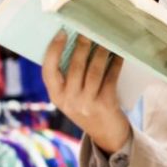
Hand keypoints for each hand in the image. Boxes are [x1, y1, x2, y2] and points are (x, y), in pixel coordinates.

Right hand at [42, 31, 129, 153]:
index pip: (48, 71)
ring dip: (101, 52)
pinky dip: (115, 64)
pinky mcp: (105, 104)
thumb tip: (75, 42)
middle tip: (87, 31)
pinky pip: (110, 77)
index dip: (54, 50)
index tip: (62, 33)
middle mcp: (69, 101)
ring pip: (94, 70)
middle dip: (82, 45)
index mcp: (56, 96)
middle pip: (75, 67)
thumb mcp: (71, 97)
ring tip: (104, 40)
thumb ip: (68, 77)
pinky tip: (118, 54)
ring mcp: (87, 103)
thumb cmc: (87, 108)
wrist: (107, 135)